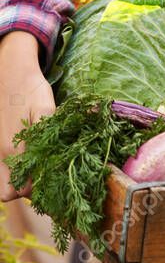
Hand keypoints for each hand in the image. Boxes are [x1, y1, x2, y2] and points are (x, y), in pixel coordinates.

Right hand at [0, 32, 55, 201]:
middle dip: (29, 191)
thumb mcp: (47, 111)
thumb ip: (49, 138)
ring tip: (44, 170)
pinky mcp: (0, 142)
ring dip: (22, 181)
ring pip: (5, 180)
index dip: (38, 191)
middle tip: (49, 179)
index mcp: (14, 150)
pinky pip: (5, 166)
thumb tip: (59, 162)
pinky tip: (35, 157)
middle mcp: (3, 153)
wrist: (10, 71)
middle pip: (10, 191)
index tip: (54, 183)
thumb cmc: (30, 90)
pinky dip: (17, 169)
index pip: (21, 190)